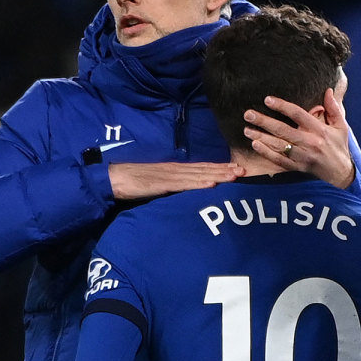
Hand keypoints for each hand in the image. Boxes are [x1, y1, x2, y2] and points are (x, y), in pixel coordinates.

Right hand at [108, 162, 242, 200]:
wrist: (117, 178)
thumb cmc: (136, 182)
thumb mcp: (159, 184)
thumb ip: (173, 186)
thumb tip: (188, 192)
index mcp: (176, 170)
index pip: (202, 168)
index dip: (220, 168)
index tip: (237, 169)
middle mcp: (177, 170)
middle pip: (205, 169)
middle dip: (225, 170)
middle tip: (244, 170)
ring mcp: (171, 175)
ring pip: (199, 175)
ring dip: (217, 175)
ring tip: (234, 176)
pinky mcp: (163, 183)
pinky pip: (184, 185)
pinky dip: (199, 184)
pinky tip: (211, 185)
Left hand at [243, 90, 355, 187]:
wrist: (341, 173)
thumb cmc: (339, 146)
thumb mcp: (341, 126)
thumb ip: (333, 108)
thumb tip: (328, 90)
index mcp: (319, 130)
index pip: (298, 115)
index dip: (282, 106)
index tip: (268, 100)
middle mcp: (310, 143)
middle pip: (283, 130)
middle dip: (264, 121)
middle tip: (249, 114)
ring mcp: (302, 156)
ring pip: (278, 146)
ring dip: (261, 137)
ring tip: (247, 129)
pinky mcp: (298, 167)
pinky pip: (279, 160)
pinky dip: (266, 153)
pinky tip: (255, 145)